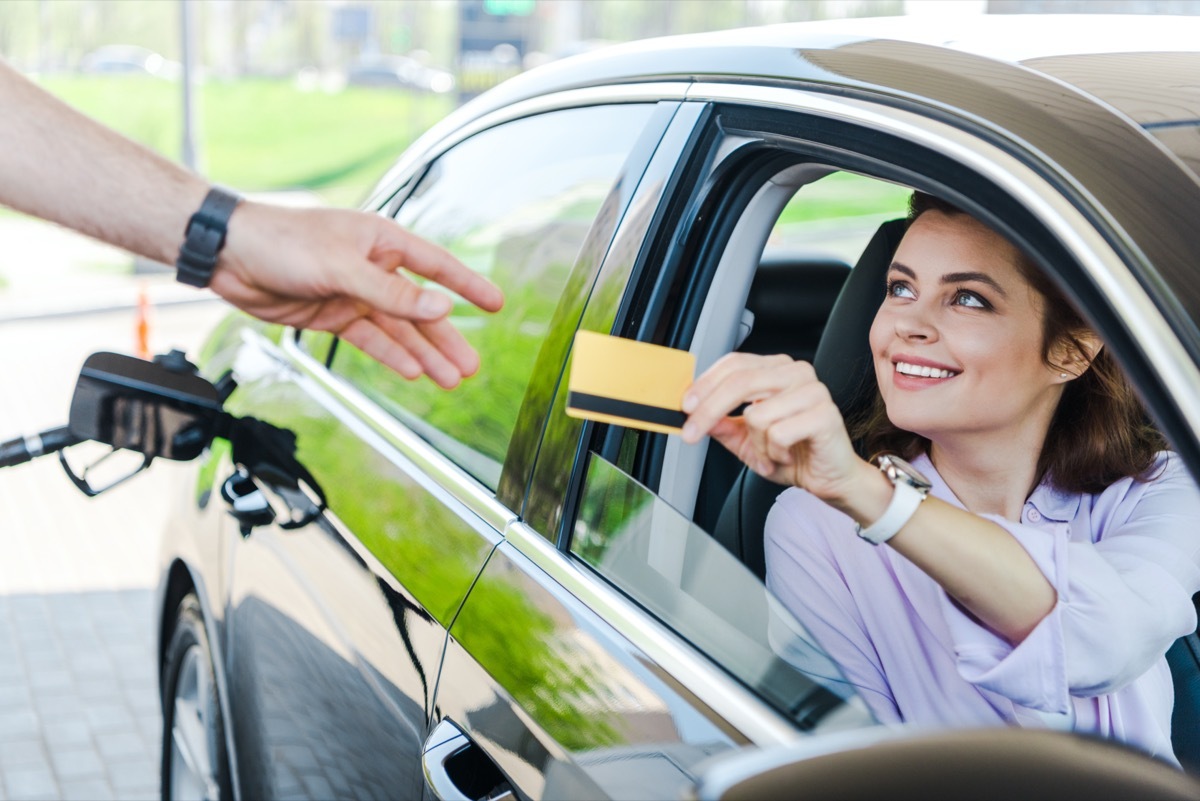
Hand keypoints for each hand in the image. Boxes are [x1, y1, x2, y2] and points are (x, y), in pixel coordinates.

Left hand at [213, 201, 503, 388]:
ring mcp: (354, 293)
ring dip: (423, 354)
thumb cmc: (282, 242)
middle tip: (472, 365)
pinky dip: (390, 355)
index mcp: (381, 240)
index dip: (467, 285)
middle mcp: (373, 266)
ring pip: (398, 330)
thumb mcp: (343, 267)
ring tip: (450, 378)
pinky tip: (412, 372)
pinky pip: (370, 339)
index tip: (496, 303)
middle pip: (420, 308)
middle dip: (446, 338)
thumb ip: (393, 292)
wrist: (229, 256)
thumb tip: (440, 307)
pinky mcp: (333, 315)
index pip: (437, 265)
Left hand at [681, 353, 866, 502]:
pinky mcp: (825, 415)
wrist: (830, 479)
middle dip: (709, 411)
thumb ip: (721, 424)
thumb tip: (694, 413)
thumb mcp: (745, 440)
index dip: (705, 384)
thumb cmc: (794, 454)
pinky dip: (774, 453)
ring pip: (756, 414)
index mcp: (777, 369)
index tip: (685, 407)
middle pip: (739, 382)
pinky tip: (785, 456)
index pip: (734, 364)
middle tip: (692, 434)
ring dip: (755, 445)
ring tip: (768, 455)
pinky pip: (778, 433)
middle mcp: (796, 373)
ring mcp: (813, 391)